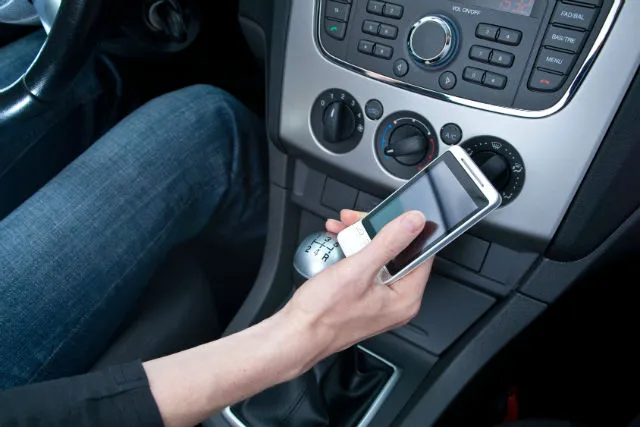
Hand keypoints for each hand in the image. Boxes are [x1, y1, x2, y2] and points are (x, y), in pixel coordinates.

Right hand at [281, 209, 433, 366]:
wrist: (296, 334)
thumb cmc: (323, 314)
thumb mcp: (358, 270)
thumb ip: (389, 242)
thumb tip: (415, 222)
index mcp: (405, 298)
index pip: (421, 254)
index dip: (406, 230)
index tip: (392, 214)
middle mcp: (396, 301)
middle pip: (398, 253)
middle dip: (375, 231)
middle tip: (356, 220)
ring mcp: (378, 300)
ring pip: (378, 257)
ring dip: (359, 238)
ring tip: (341, 227)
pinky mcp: (362, 297)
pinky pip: (365, 267)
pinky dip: (352, 251)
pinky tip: (337, 241)